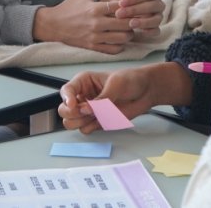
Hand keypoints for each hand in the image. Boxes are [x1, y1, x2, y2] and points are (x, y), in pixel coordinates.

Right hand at [33, 0, 132, 52]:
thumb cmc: (70, 6)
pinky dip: (120, 45)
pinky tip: (119, 39)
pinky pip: (114, 49)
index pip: (121, 7)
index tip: (132, 5)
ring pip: (122, 38)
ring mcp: (95, 36)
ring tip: (128, 28)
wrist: (53, 25)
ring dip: (129, 33)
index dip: (130, 6)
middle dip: (133, 21)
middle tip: (134, 18)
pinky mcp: (93, 47)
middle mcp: (96, 23)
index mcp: (95, 8)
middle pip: (125, 23)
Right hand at [57, 62, 191, 133]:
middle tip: (88, 112)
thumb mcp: (116, 84)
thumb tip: (86, 109)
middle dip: (73, 114)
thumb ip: (101, 99)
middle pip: (64, 110)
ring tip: (98, 115)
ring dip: (81, 122)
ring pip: (71, 122)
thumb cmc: (132, 80)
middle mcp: (83, 97)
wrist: (147, 91)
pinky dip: (91, 128)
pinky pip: (85, 130)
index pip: (66, 91)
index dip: (66, 99)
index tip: (73, 105)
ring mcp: (89, 110)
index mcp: (83, 82)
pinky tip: (103, 120)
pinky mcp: (96, 121)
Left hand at [100, 0, 163, 34]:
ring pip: (156, 19)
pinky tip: (137, 32)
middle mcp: (159, 4)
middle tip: (119, 14)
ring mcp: (158, 17)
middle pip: (153, 6)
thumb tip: (116, 6)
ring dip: (143, 22)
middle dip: (135, 10)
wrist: (119, 9)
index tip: (121, 3)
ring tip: (130, 24)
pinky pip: (156, 31)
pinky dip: (148, 32)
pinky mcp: (156, 28)